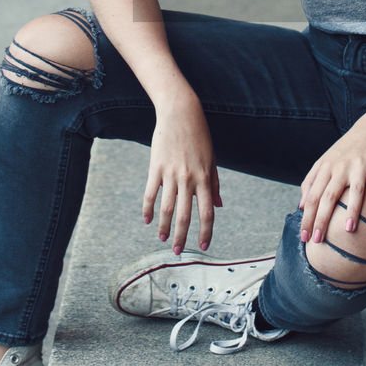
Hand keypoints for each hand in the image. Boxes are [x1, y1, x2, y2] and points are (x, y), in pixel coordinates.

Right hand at [142, 100, 221, 254]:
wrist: (180, 113)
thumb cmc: (199, 136)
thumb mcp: (212, 159)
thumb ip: (214, 184)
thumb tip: (219, 206)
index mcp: (205, 178)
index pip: (207, 212)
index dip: (205, 232)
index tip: (203, 246)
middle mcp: (188, 179)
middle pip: (185, 216)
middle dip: (181, 237)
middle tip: (178, 252)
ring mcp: (170, 174)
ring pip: (166, 208)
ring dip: (163, 227)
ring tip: (162, 239)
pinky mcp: (155, 168)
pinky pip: (151, 193)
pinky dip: (148, 209)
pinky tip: (147, 221)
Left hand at [299, 116, 365, 245]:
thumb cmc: (346, 150)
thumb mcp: (325, 162)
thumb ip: (311, 182)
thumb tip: (301, 206)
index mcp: (325, 168)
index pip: (312, 197)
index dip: (307, 218)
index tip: (304, 237)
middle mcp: (339, 167)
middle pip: (328, 197)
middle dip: (321, 219)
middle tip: (318, 240)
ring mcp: (358, 166)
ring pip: (354, 191)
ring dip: (352, 211)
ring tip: (347, 230)